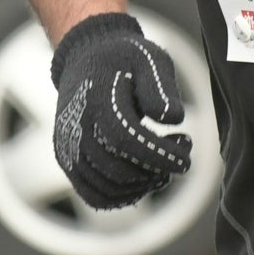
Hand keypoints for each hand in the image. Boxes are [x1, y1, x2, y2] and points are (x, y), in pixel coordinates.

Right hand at [48, 12, 191, 209]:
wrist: (87, 57)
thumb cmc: (124, 59)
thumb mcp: (149, 58)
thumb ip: (160, 87)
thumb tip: (170, 120)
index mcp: (96, 101)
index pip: (126, 141)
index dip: (159, 156)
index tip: (185, 160)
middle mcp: (76, 128)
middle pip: (117, 170)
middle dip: (155, 173)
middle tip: (180, 159)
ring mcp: (68, 148)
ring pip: (107, 188)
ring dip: (142, 186)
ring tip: (163, 168)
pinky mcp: (68, 161)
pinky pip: (93, 194)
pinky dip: (122, 196)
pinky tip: (144, 180)